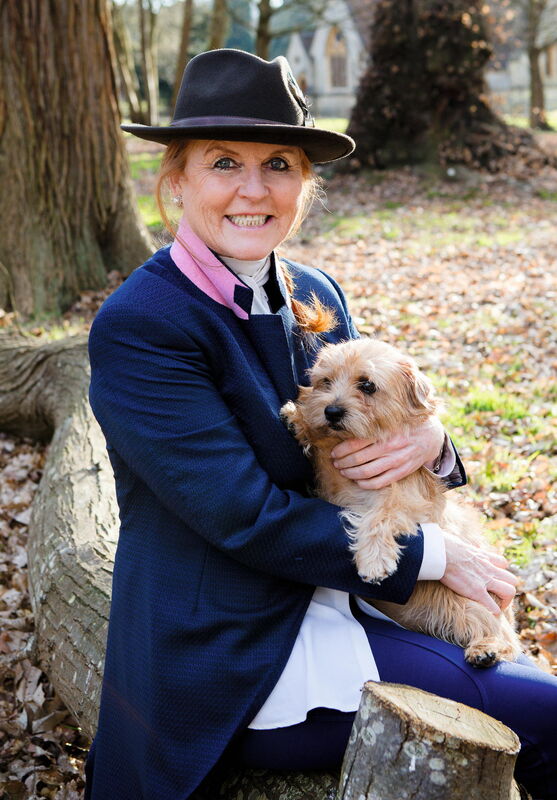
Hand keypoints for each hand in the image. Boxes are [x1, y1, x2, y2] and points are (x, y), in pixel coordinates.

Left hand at [330, 417, 444, 489]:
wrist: (430, 437)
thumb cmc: (405, 427)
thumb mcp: (389, 423)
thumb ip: (372, 427)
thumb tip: (347, 432)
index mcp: (384, 433)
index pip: (355, 443)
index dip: (341, 450)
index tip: (333, 452)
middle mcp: (390, 447)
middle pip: (358, 459)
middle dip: (343, 462)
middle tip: (335, 463)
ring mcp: (396, 461)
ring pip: (367, 472)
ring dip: (351, 473)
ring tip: (343, 471)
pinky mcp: (401, 472)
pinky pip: (380, 482)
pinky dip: (365, 484)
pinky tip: (358, 481)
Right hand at [440, 532, 517, 614]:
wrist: (440, 553)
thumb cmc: (443, 546)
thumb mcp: (458, 543)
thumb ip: (462, 547)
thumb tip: (453, 545)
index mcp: (483, 556)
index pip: (502, 563)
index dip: (500, 572)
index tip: (492, 578)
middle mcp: (488, 568)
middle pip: (512, 579)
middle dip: (507, 589)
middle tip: (497, 596)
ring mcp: (485, 580)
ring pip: (509, 592)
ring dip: (505, 601)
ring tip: (496, 606)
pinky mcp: (477, 591)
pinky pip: (493, 606)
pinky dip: (493, 612)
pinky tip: (488, 614)